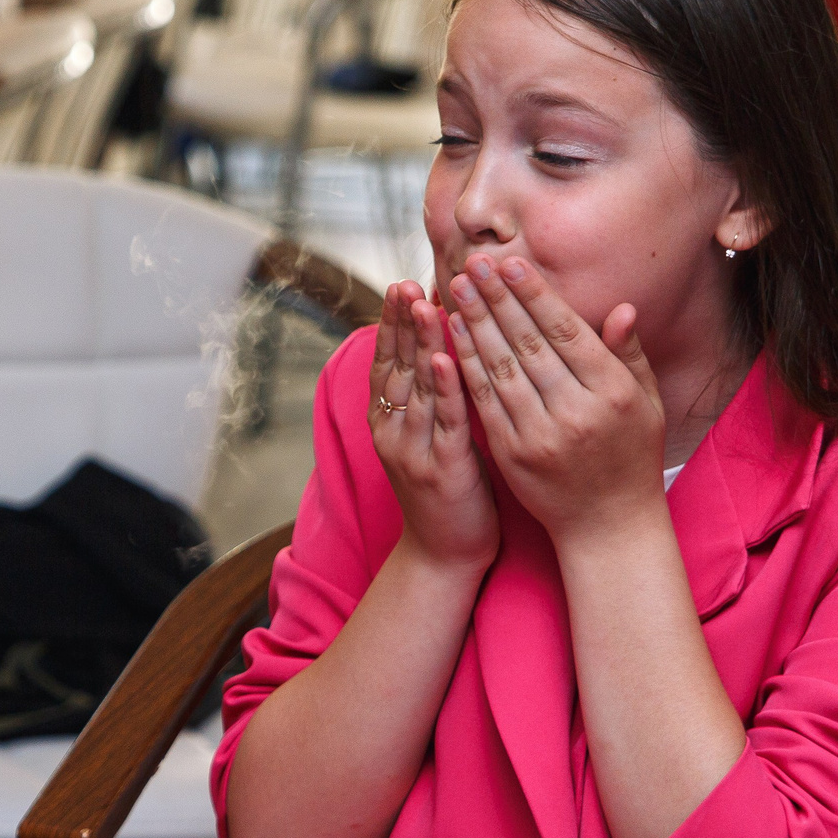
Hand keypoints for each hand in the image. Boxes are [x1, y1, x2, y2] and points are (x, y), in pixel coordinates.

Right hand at [370, 280, 498, 567]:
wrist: (446, 556)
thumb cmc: (449, 492)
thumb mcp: (433, 437)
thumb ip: (432, 396)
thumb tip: (440, 346)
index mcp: (389, 423)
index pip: (388, 363)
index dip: (392, 324)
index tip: (400, 284)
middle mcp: (393, 433)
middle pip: (396, 367)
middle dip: (401, 322)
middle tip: (406, 281)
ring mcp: (414, 452)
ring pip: (417, 388)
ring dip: (420, 343)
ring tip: (425, 303)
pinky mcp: (442, 470)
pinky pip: (444, 422)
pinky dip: (443, 388)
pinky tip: (445, 358)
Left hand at [445, 254, 665, 543]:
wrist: (609, 526)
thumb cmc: (632, 456)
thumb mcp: (647, 404)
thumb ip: (630, 355)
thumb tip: (621, 307)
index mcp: (612, 392)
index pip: (565, 331)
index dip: (534, 295)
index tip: (509, 263)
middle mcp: (576, 411)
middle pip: (528, 344)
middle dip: (496, 299)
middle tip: (471, 264)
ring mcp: (540, 434)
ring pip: (500, 368)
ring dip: (474, 324)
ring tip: (455, 289)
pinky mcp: (512, 454)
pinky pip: (484, 401)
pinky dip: (465, 365)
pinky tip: (452, 336)